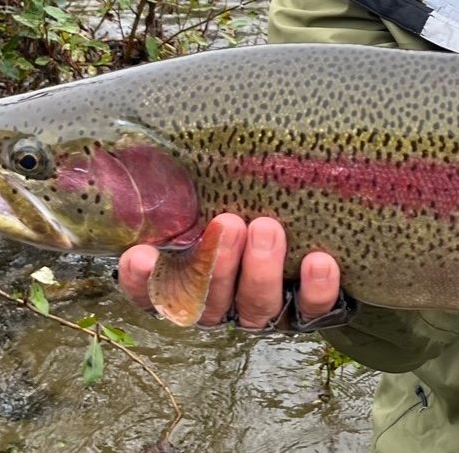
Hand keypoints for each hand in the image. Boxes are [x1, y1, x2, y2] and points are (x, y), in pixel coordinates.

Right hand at [116, 213, 345, 330]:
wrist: (311, 229)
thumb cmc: (243, 203)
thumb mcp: (211, 198)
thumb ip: (189, 190)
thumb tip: (153, 146)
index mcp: (188, 284)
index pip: (153, 292)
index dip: (142, 281)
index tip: (139, 254)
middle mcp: (222, 305)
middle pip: (209, 301)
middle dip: (216, 264)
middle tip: (228, 223)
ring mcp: (263, 312)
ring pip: (256, 307)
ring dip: (260, 270)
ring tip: (267, 228)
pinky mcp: (308, 312)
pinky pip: (311, 310)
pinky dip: (316, 289)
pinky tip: (319, 261)